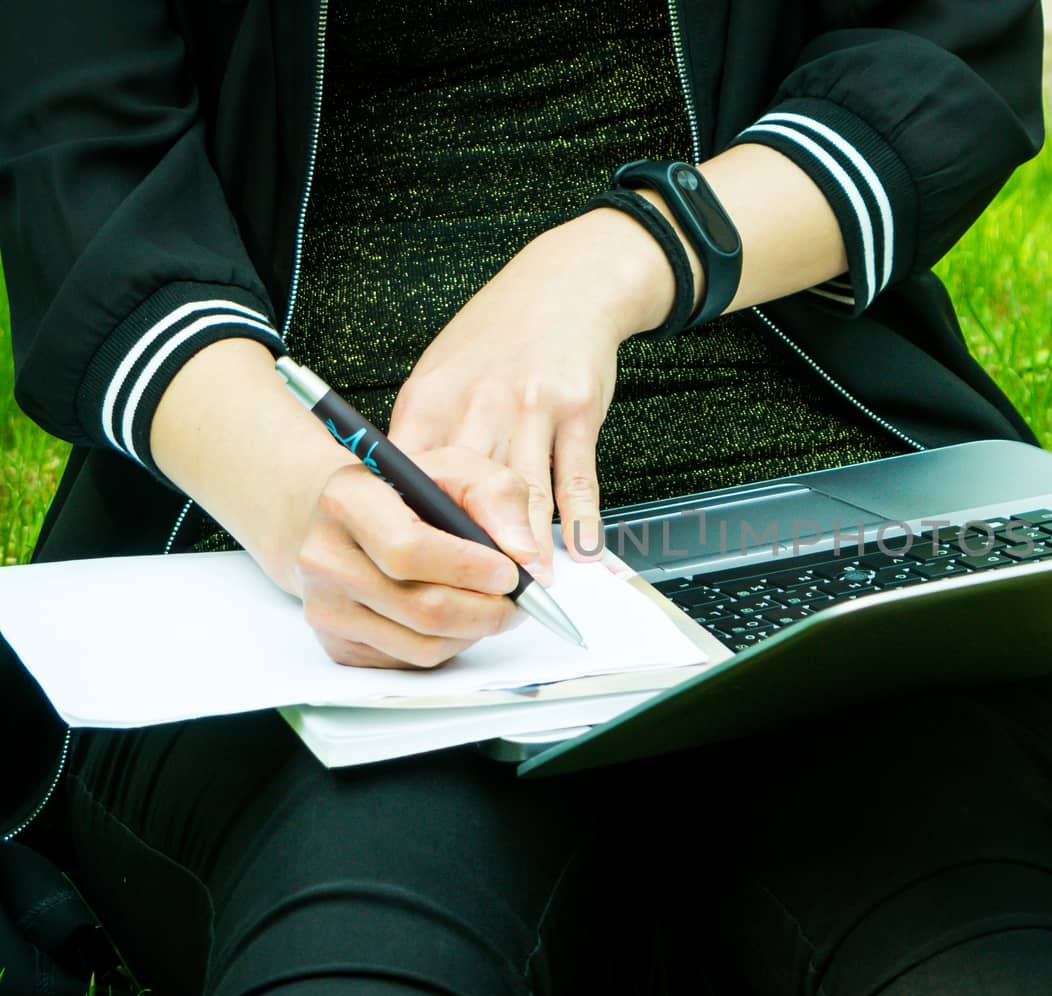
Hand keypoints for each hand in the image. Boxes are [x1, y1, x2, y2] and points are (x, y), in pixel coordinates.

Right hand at [291, 447, 540, 668]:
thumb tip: (528, 560)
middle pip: (422, 609)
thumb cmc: (407, 493)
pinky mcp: (338, 646)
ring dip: (475, 632)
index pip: (409, 551)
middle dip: (488, 610)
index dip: (469, 569)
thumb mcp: (456, 469)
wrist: (346, 522)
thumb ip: (498, 498)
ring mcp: (326, 608)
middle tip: (519, 600)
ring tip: (492, 605)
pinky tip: (457, 616)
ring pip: (423, 646)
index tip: (509, 572)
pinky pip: (413, 662)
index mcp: (348, 501)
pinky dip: (450, 645)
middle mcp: (325, 559)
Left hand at [388, 210, 675, 580]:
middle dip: (474, 551)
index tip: (418, 572)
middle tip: (480, 598)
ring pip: (525, 492)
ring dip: (529, 547)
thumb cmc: (497, 336)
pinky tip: (581, 550)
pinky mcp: (578, 409)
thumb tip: (411, 506)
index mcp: (431, 398)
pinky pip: (578, 476)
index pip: (412, 475)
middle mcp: (478, 404)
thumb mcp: (442, 372)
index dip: (416, 527)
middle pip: (469, 493)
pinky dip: (582, 518)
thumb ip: (427, 437)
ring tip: (532, 587)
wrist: (567, 283)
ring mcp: (531, 407)